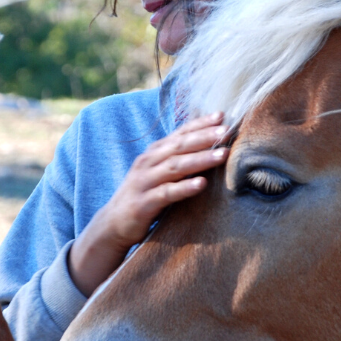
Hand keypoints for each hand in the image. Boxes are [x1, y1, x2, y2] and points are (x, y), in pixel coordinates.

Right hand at [68, 112, 228, 295]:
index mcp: (153, 153)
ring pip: (175, 166)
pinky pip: (167, 193)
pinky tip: (202, 184)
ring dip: (200, 159)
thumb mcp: (157, 173)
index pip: (179, 133)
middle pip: (179, 146)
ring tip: (222, 154)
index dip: (200, 123)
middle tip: (227, 131)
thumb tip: (209, 149)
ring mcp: (144, 182)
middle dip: (204, 137)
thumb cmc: (143, 195)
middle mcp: (148, 163)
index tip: (222, 116)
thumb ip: (177, 160)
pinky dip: (185, 187)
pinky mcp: (144, 203)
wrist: (113, 224)